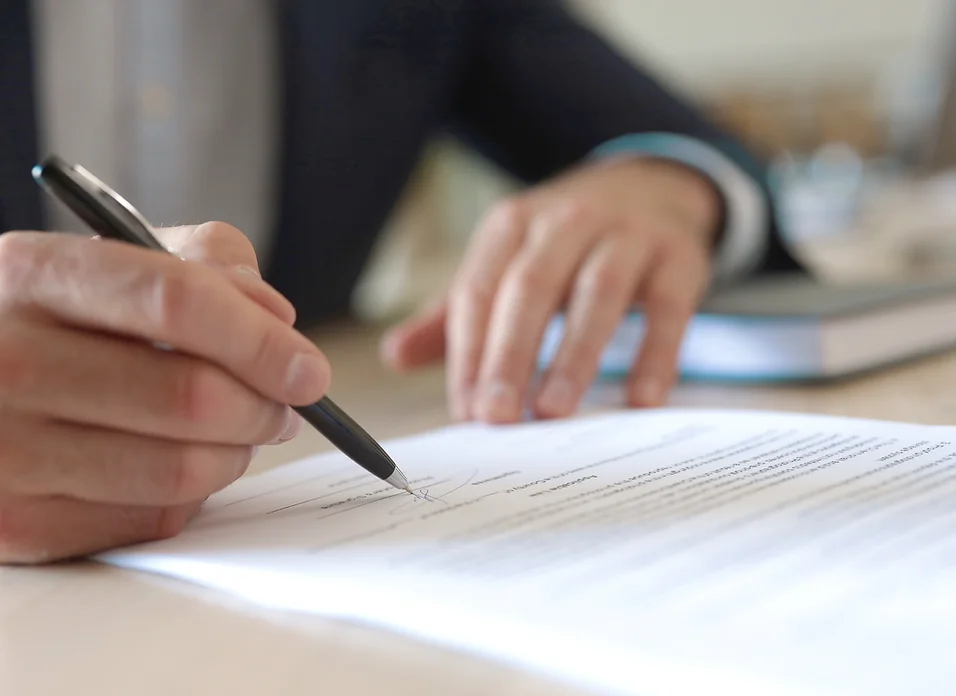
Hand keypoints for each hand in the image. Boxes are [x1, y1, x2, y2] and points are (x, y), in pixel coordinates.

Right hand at [0, 222, 329, 563]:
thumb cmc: (64, 319)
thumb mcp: (119, 260)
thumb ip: (206, 266)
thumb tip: (276, 320)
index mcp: (34, 274)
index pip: (175, 300)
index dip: (260, 340)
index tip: (309, 370)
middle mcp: (4, 360)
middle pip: (188, 396)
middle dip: (264, 406)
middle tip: (285, 406)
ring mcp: (3, 450)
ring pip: (179, 469)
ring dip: (236, 453)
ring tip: (241, 431)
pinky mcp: (16, 523)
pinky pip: (153, 518)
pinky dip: (193, 494)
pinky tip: (182, 460)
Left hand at [381, 157, 719, 421]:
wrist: (652, 188)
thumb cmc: (564, 244)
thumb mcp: (507, 263)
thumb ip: (456, 313)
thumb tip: (394, 356)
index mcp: (512, 226)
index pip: (479, 291)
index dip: (468, 353)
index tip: (465, 412)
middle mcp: (566, 221)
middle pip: (530, 289)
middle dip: (509, 355)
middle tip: (496, 417)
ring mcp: (627, 235)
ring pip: (596, 294)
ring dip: (573, 355)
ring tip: (553, 411)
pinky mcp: (679, 258)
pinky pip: (668, 308)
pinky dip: (656, 354)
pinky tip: (641, 401)